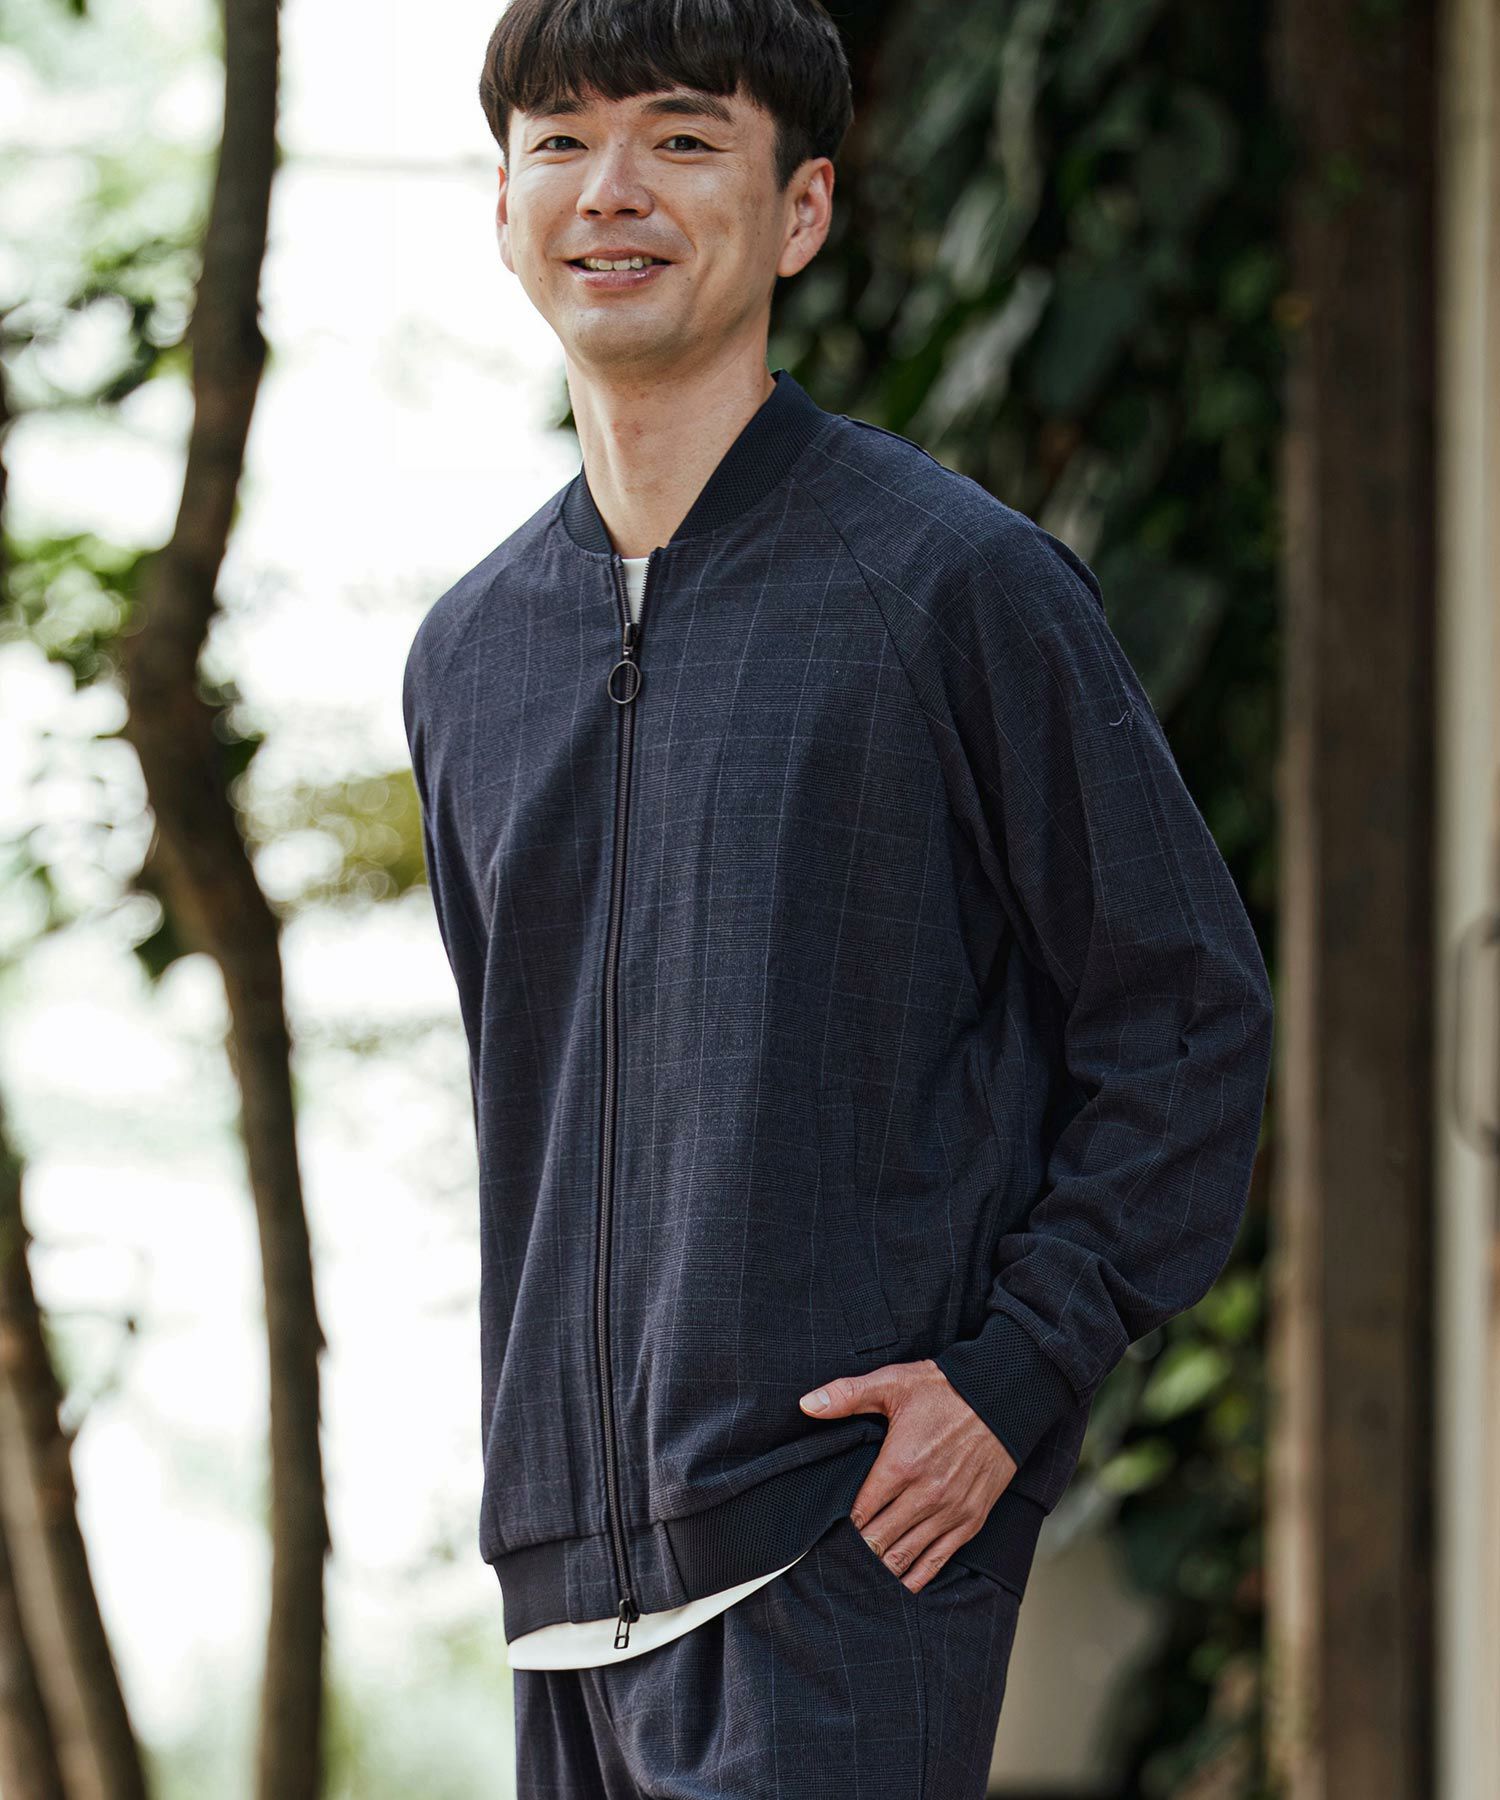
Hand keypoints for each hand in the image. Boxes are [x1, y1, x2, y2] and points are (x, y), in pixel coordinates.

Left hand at [797, 1358, 1017, 1592]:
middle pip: (878, 1540)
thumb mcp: (894, 1382)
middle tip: (839, 1556)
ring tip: (862, 1575)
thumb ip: (847, 1395)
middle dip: (857, 1550)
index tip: (827, 1531)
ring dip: (882, 1567)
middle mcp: (924, 1495)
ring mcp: (949, 1511)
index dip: (841, 1526)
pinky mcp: (971, 1520)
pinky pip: (938, 1559)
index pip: (860, 1512)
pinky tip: (901, 1583)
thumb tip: (807, 1404)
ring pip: (905, 1555)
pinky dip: (916, 1576)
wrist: (1003, 1396)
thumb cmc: (946, 1389)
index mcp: (900, 1464)